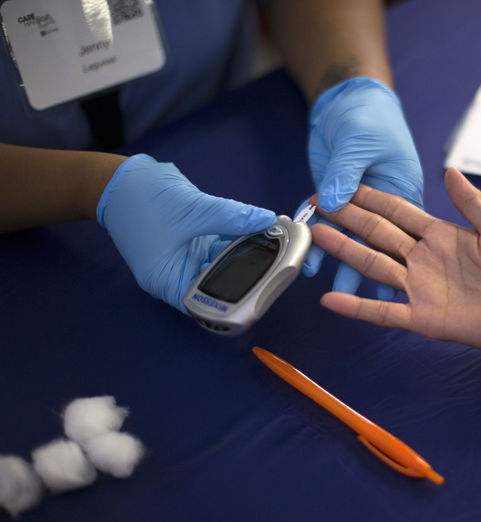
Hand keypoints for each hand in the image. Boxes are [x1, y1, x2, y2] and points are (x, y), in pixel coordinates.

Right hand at [97, 154, 275, 312]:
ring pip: (225, 263)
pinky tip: (263, 231)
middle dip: (250, 273)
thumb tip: (267, 220)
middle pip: (221, 284)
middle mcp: (178, 275)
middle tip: (281, 265)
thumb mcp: (193, 210)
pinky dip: (239, 239)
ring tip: (278, 245)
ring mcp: (186, 258)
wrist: (119, 178)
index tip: (266, 289)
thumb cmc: (142, 200)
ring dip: (249, 253)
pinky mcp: (193, 241)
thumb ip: (232, 217)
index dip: (238, 300)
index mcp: (168, 282)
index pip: (209, 305)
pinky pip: (221, 245)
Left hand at [304, 76, 423, 297]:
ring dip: (336, 259)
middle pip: (376, 243)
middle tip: (360, 294)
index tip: (392, 284)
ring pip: (347, 238)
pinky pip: (324, 224)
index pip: (403, 231)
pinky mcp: (333, 199)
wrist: (342, 100)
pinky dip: (314, 238)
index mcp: (402, 191)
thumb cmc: (368, 116)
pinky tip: (306, 257)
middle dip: (366, 269)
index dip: (399, 260)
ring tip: (326, 284)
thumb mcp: (360, 142)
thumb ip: (346, 174)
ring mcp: (356, 204)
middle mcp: (382, 204)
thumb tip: (334, 202)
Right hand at [310, 168, 480, 360]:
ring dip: (346, 253)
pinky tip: (330, 299)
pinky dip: (357, 307)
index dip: (370, 199)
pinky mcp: (424, 318)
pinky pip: (384, 312)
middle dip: (349, 219)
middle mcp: (424, 260)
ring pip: (375, 266)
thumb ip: (471, 203)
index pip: (397, 213)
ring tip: (318, 236)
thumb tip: (449, 170)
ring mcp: (421, 289)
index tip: (343, 186)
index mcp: (440, 235)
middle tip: (318, 205)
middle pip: (378, 235)